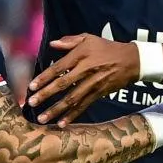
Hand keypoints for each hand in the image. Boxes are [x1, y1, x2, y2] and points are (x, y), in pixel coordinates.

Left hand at [28, 32, 142, 124]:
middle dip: (46, 95)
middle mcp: (86, 70)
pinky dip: (72, 116)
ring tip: (42, 118)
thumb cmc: (107, 48)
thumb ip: (70, 41)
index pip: (58, 67)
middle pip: (62, 84)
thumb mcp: (89, 38)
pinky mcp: (99, 94)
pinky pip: (83, 106)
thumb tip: (52, 44)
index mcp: (81, 55)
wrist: (131, 61)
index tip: (31, 86)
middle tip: (31, 103)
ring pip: (72, 99)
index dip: (44, 77)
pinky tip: (61, 124)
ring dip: (56, 109)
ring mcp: (93, 84)